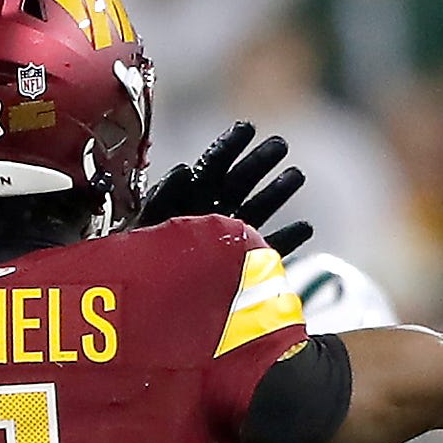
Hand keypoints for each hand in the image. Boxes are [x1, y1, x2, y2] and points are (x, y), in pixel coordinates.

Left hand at [137, 121, 313, 257]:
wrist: (144, 314)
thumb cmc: (137, 269)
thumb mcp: (144, 229)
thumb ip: (164, 200)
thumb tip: (183, 170)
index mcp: (183, 202)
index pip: (208, 167)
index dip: (228, 146)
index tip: (248, 128)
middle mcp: (207, 217)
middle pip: (236, 183)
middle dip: (257, 163)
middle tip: (279, 144)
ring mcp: (226, 242)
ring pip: (254, 212)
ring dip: (276, 193)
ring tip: (296, 175)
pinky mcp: (241, 272)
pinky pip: (266, 254)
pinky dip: (286, 241)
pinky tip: (305, 227)